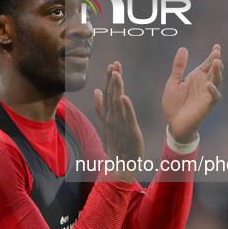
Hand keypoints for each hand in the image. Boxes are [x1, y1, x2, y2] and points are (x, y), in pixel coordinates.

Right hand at [94, 62, 143, 181]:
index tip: (112, 65)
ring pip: (118, 103)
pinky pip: (128, 118)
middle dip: (113, 79)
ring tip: (117, 74)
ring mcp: (120, 125)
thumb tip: (96, 90)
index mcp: (107, 115)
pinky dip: (126, 108)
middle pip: (111, 95)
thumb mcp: (105, 123)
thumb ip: (100, 107)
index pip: (107, 93)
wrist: (121, 165)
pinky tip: (125, 97)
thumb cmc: (116, 143)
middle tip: (115, 64)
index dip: (109, 78)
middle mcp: (112, 118)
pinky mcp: (131, 132)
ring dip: (117, 88)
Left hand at [162, 44, 223, 143]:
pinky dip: (213, 91)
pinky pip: (213, 97)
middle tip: (217, 53)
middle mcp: (204, 84)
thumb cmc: (174, 103)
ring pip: (216, 81)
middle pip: (214, 70)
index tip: (216, 46)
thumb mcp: (173, 82)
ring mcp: (206, 95)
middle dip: (217, 61)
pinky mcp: (206, 106)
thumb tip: (183, 48)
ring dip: (217, 72)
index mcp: (197, 77)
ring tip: (217, 63)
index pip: (208, 63)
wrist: (173, 123)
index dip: (213, 55)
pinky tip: (209, 85)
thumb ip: (178, 67)